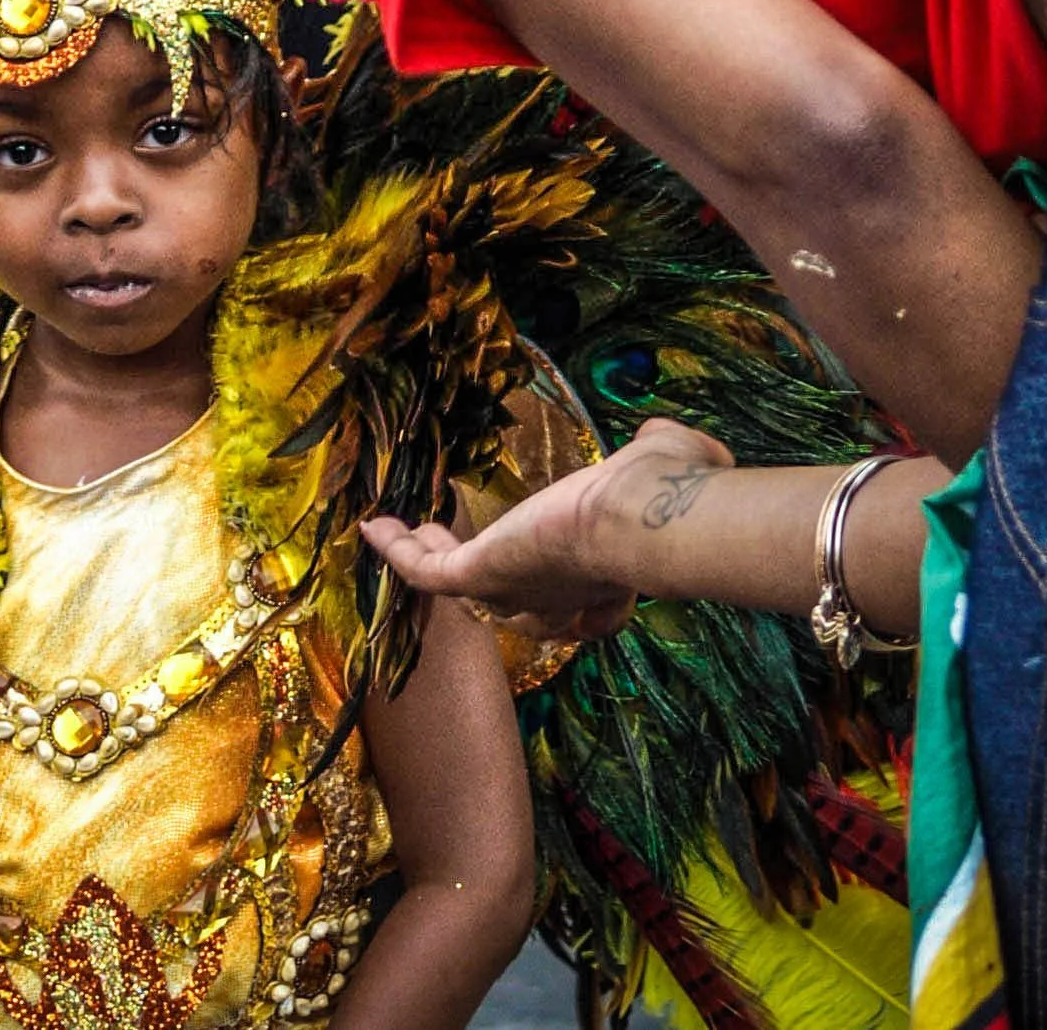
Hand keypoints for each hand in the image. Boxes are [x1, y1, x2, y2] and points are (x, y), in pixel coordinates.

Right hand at [361, 418, 735, 637]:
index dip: (588, 603)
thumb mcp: (671, 461)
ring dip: (437, 561)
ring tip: (411, 533)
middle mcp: (561, 594)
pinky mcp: (479, 575)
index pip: (592, 607)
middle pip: (523, 613)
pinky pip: (428, 571)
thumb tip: (662, 433)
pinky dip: (399, 551)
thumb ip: (667, 451)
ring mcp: (517, 589)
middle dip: (501, 590)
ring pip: (468, 592)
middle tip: (466, 556)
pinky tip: (375, 525)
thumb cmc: (665, 492)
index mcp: (610, 576)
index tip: (585, 586)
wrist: (642, 517)